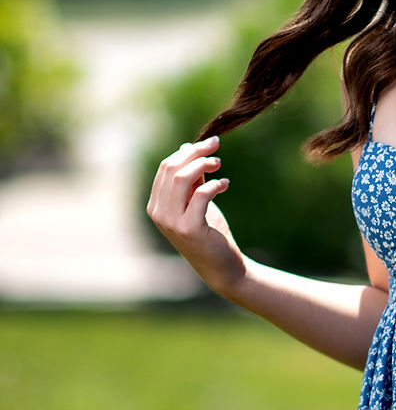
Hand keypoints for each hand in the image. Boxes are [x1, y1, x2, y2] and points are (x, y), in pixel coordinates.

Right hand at [146, 135, 244, 296]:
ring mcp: (171, 222)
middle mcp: (158, 212)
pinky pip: (200, 195)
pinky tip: (225, 184)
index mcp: (156, 204)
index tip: (210, 144)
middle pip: (172, 169)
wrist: (221, 266)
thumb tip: (187, 147)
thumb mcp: (196, 201)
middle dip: (196, 152)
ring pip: (181, 178)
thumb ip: (191, 179)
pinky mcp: (189, 229)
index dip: (188, 151)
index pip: (166, 168)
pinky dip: (214, 185)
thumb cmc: (209, 233)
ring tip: (219, 164)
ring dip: (203, 164)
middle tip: (217, 146)